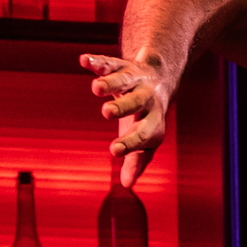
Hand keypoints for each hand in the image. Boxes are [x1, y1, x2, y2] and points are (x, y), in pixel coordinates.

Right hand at [80, 51, 173, 187]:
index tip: (113, 151)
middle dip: (122, 107)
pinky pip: (109, 62)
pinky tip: (84, 60)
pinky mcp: (121, 66)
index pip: (143, 134)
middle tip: (107, 112)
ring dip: (109, 83)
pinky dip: (97, 61)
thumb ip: (137, 160)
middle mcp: (146, 100)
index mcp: (152, 122)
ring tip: (96, 88)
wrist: (161, 77)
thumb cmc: (147, 117)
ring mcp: (134, 81)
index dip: (130, 143)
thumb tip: (127, 185)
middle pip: (135, 103)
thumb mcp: (146, 139)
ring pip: (123, 81)